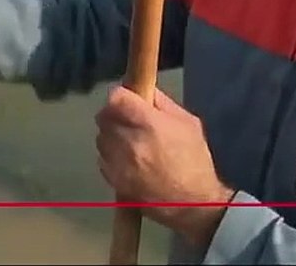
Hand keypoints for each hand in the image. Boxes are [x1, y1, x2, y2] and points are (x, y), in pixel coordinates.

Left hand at [95, 87, 235, 245]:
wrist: (193, 204)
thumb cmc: (195, 160)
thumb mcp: (188, 123)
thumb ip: (163, 103)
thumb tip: (145, 91)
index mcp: (148, 124)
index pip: (116, 98)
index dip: (121, 95)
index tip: (128, 98)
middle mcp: (127, 142)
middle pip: (104, 116)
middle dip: (115, 113)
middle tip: (129, 119)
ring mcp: (117, 164)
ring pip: (100, 137)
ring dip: (111, 134)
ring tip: (129, 141)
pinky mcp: (113, 181)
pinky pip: (102, 159)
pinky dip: (111, 155)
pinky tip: (128, 160)